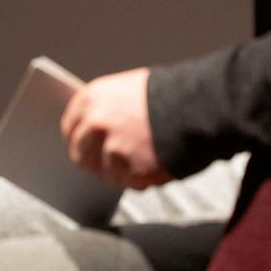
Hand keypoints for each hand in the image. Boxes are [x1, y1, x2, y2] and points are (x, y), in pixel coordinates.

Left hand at [61, 67, 170, 190]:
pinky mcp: (133, 169)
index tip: (81, 147)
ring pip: (107, 173)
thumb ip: (109, 106)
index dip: (75, 138)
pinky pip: (132, 183)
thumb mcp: (131, 87)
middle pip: (81, 154)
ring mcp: (114, 148)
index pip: (69, 126)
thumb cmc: (170, 92)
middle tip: (107, 166)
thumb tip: (96, 126)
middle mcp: (96, 123)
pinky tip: (155, 169)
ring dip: (122, 173)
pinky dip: (143, 181)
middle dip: (93, 162)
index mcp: (92, 98)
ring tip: (141, 165)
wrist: (201, 104)